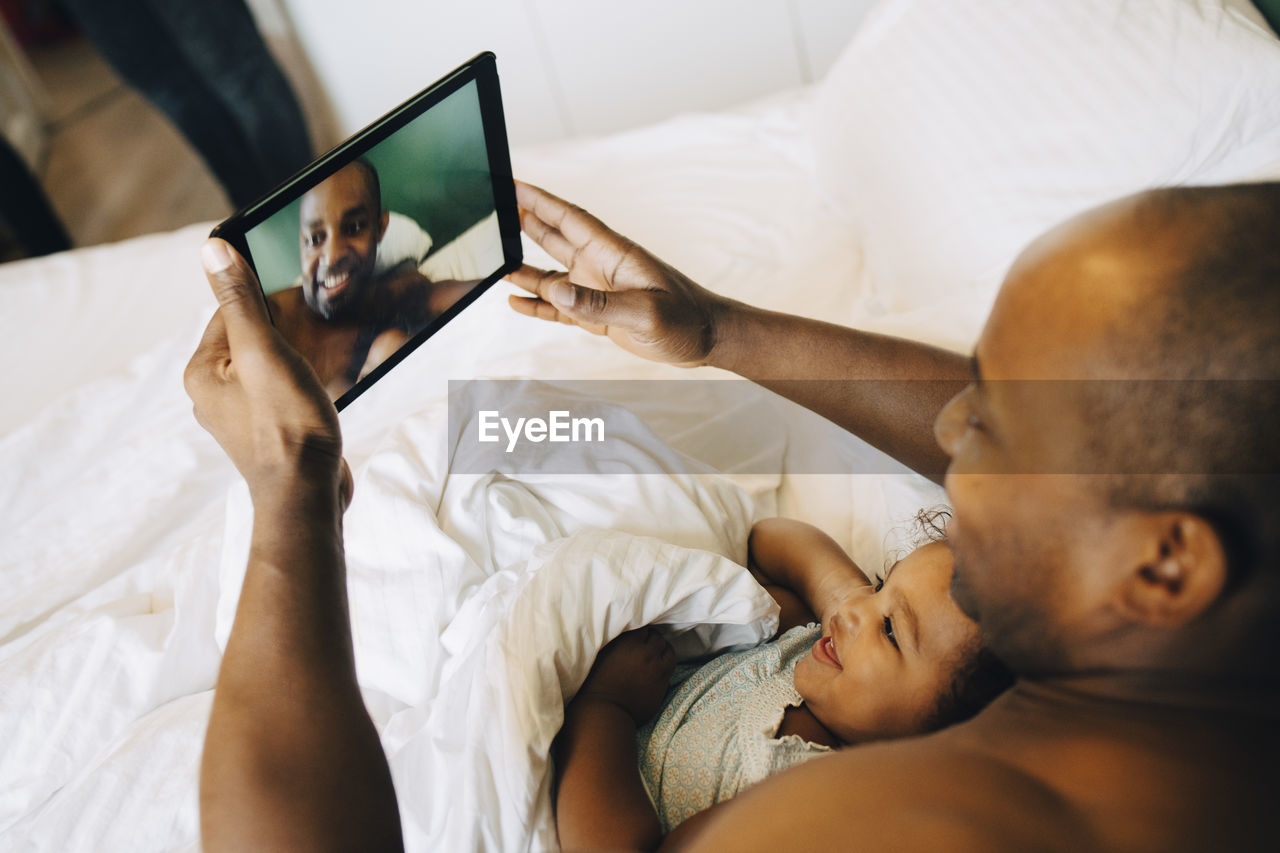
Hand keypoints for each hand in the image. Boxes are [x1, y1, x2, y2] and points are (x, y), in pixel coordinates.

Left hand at [185, 238, 351, 505]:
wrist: (309, 498)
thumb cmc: (288, 428)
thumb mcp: (264, 353)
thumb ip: (240, 302)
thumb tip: (212, 249)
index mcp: (203, 372)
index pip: (230, 312)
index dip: (268, 300)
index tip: (304, 300)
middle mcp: (214, 394)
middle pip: (253, 338)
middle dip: (288, 329)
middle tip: (323, 328)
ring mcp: (241, 417)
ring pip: (272, 365)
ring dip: (301, 355)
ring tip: (329, 358)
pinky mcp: (269, 433)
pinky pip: (284, 391)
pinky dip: (306, 382)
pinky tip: (327, 386)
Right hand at [506, 181, 729, 366]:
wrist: (708, 340)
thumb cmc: (686, 321)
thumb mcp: (646, 313)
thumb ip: (600, 305)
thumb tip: (555, 291)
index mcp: (614, 254)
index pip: (569, 219)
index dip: (540, 201)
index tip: (512, 185)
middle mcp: (601, 267)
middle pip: (554, 237)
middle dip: (525, 222)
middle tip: (493, 209)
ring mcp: (598, 290)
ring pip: (552, 273)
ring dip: (525, 267)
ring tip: (494, 260)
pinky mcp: (598, 315)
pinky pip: (559, 307)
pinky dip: (537, 304)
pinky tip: (514, 301)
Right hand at [576, 627, 675, 725]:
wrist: (606, 711)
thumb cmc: (597, 683)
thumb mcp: (602, 654)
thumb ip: (617, 642)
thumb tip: (625, 633)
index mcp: (631, 643)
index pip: (644, 629)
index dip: (641, 633)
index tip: (637, 637)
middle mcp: (648, 654)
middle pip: (659, 639)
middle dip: (653, 640)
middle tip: (646, 646)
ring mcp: (658, 670)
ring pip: (670, 653)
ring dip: (663, 652)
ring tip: (656, 656)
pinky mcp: (663, 685)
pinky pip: (670, 670)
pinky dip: (665, 668)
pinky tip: (656, 671)